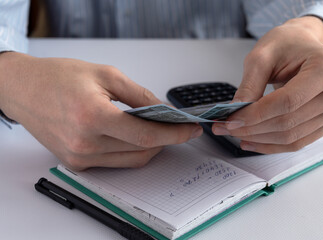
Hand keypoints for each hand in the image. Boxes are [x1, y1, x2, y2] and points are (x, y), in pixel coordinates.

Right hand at [0, 52, 202, 169]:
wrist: (24, 89)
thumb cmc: (59, 77)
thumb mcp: (105, 74)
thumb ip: (139, 95)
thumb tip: (163, 110)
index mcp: (92, 117)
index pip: (146, 135)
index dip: (174, 134)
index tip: (190, 129)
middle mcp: (84, 143)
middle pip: (142, 150)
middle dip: (166, 140)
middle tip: (178, 127)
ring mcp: (79, 158)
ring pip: (131, 161)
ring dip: (150, 147)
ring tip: (159, 131)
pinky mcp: (76, 163)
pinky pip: (114, 163)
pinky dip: (130, 151)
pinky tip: (135, 137)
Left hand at [212, 16, 322, 153]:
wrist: (303, 46)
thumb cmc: (286, 45)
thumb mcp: (261, 56)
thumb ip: (249, 85)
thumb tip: (236, 113)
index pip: (288, 102)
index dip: (256, 115)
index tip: (231, 120)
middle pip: (289, 122)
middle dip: (251, 129)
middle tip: (225, 127)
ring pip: (291, 137)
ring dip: (258, 139)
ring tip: (234, 133)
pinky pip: (297, 142)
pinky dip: (271, 145)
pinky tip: (251, 141)